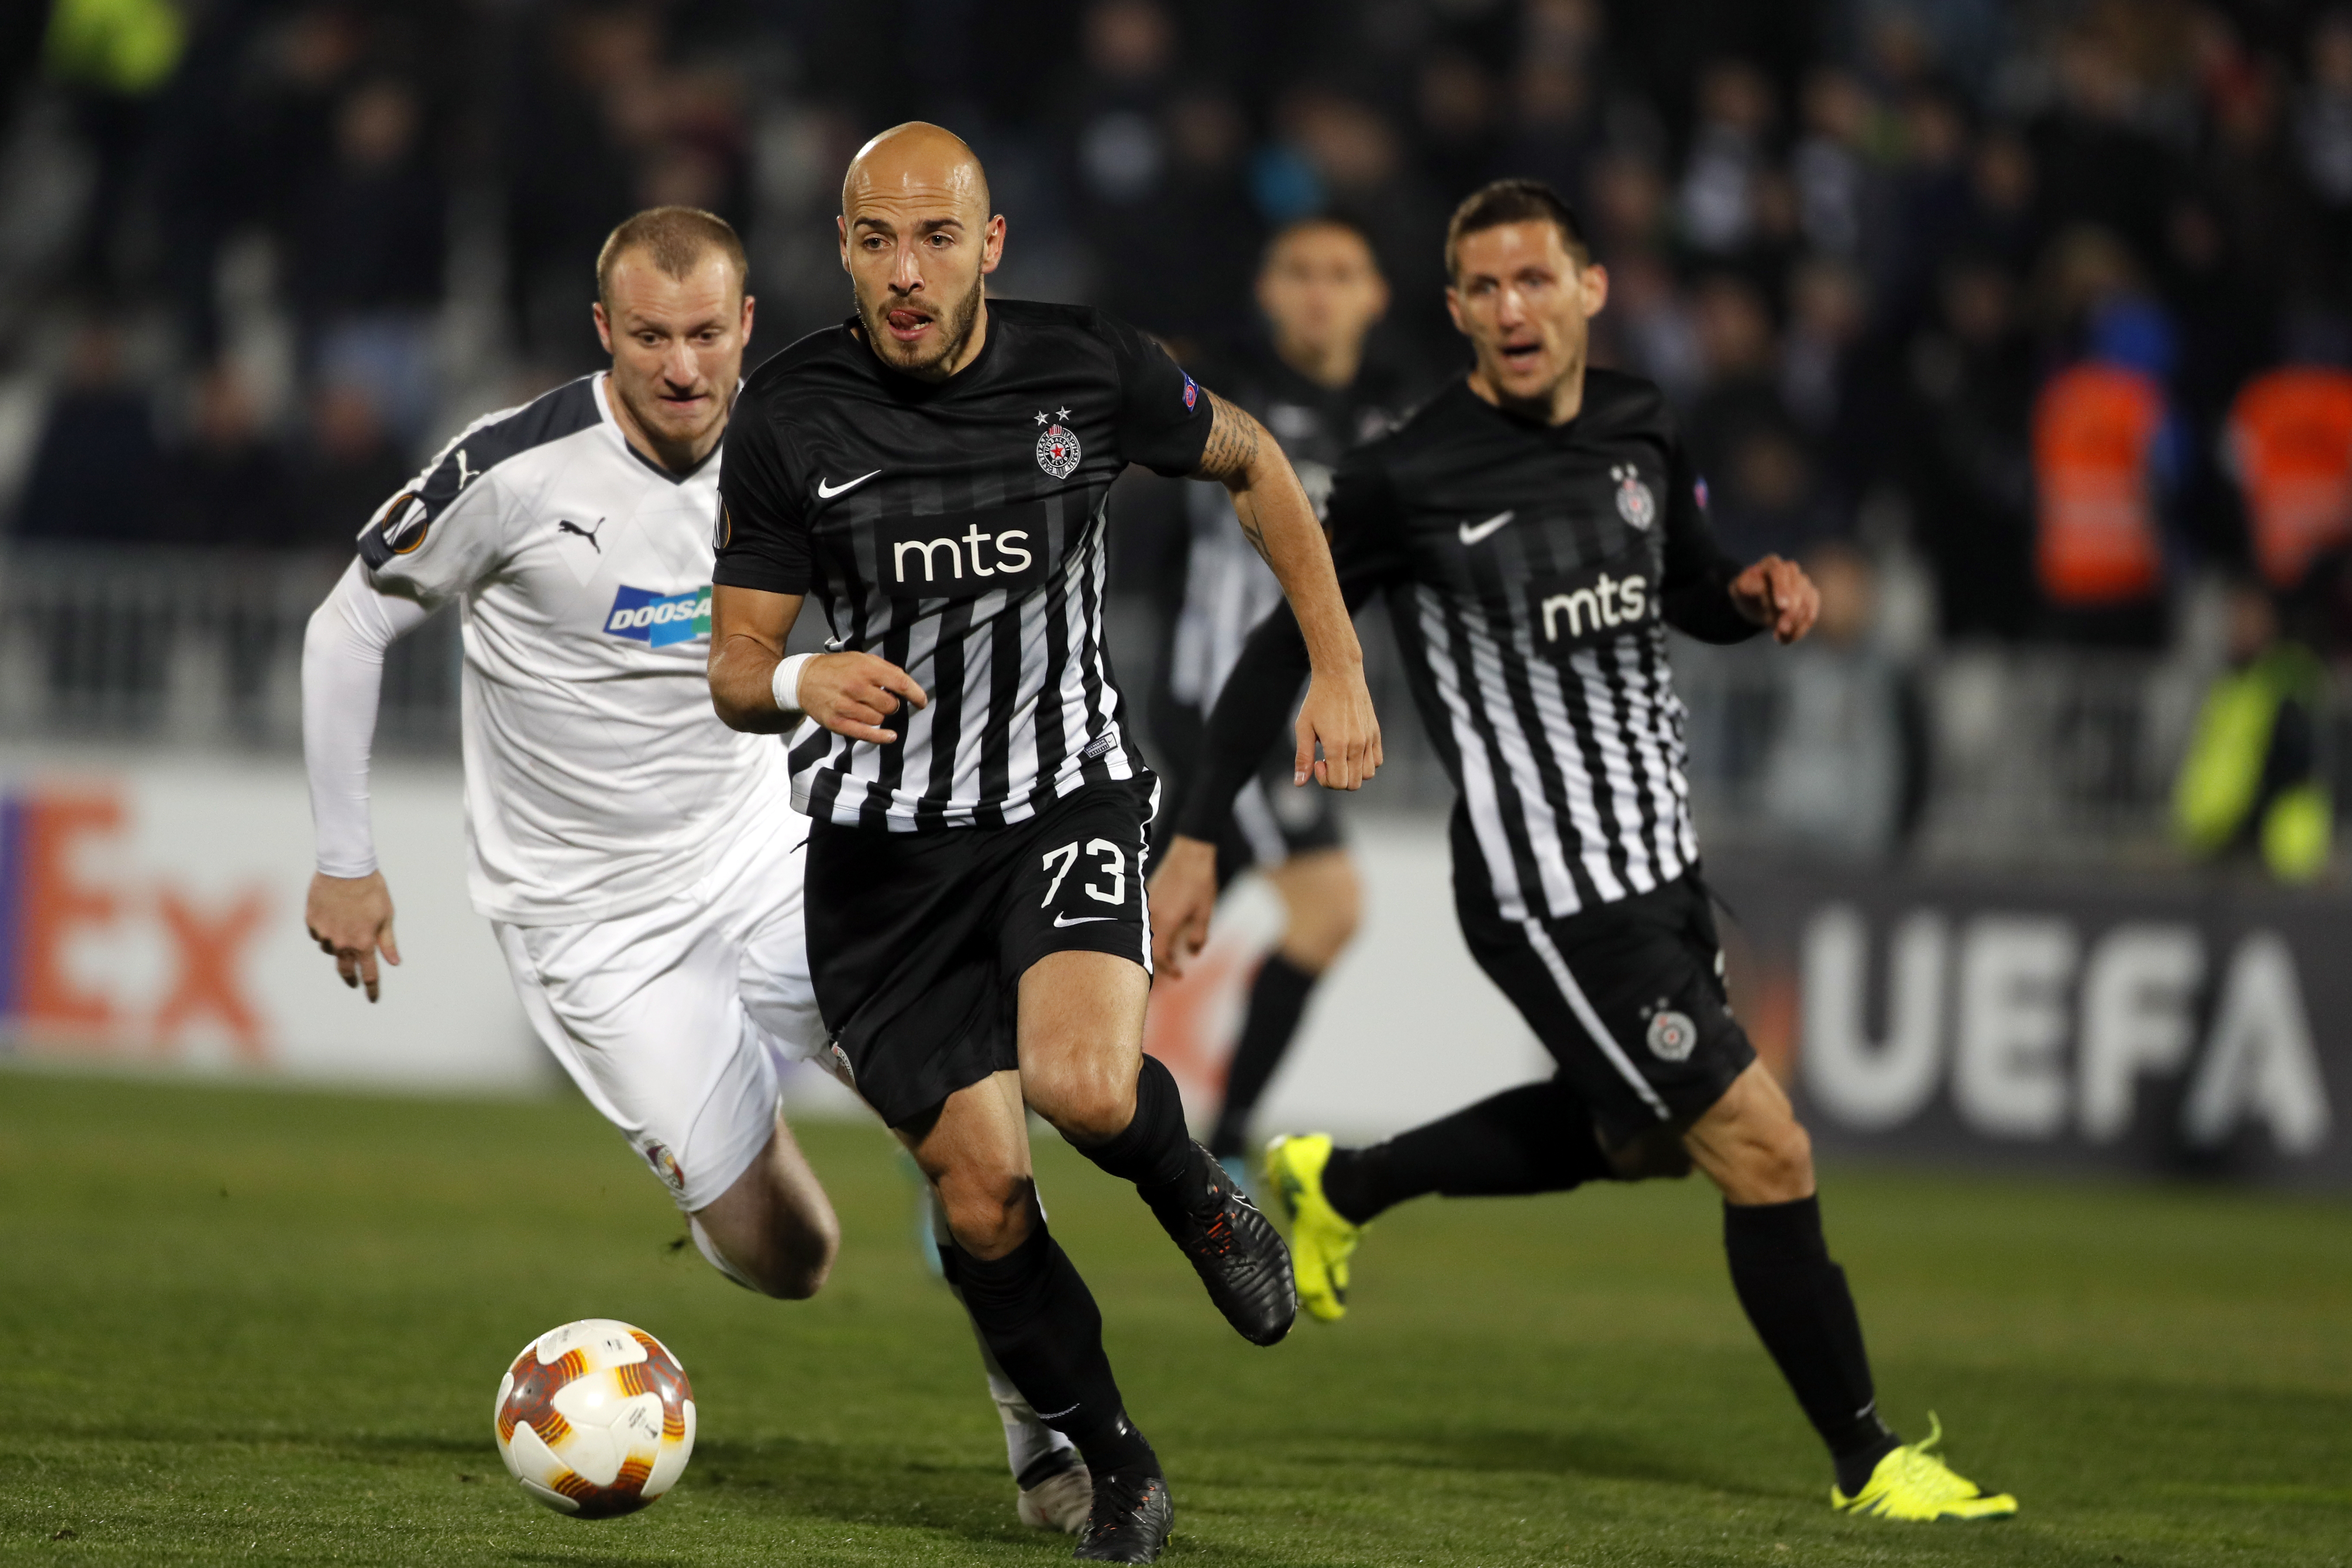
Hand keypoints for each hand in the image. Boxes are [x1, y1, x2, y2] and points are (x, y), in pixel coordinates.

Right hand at [306, 871, 398, 1002]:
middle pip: (345, 969)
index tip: (373, 999)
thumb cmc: (371, 890)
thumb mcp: (386, 916)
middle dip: (351, 978)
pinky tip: (332, 918)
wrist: (345, 868)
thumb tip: (394, 963)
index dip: (372, 988)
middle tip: (354, 982)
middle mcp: (341, 942)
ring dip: (338, 946)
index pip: (369, 974)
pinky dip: (325, 931)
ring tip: (345, 929)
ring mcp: (324, 933)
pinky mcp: (311, 922)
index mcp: (363, 942)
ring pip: (331, 949)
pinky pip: (318, 934)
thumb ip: (388, 943)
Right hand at [799, 651, 926, 742]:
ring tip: (868, 708)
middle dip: (891, 704)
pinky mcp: (837, 722)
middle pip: (891, 705)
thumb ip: (885, 670)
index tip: (922, 701)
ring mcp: (845, 706)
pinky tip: (891, 736)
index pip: (900, 683)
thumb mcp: (862, 659)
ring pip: (879, 719)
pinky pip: (866, 734)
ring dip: (879, 716)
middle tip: (881, 700)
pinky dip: (881, 737)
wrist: (803, 679)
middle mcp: (855, 687)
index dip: (916, 694)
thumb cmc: (838, 669)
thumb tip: (908, 686)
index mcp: (865, 668)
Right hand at [1147, 835, 1219, 974]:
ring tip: (1171, 953)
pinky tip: (1165, 934)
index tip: (1180, 975)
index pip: (1160, 955)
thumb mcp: (1205, 911)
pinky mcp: (1147, 898)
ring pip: (1145, 936)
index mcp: (1166, 921)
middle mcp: (1152, 915)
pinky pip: (1146, 923)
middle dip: (1160, 962)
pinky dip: (1154, 934)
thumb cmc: (1200, 881)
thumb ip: (1199, 936)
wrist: (1189, 851)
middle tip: (1174, 969)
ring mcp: (1147, 906)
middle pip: (1148, 948)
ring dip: (1156, 948)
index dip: (1168, 968)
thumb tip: (1193, 954)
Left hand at [1293, 665, 1381, 790]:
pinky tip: (1351, 750)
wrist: (1339, 676)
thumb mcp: (1303, 727)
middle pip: (1353, 784)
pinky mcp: (1376, 732)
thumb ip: (1303, 757)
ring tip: (1340, 756)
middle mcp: (1356, 744)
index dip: (1325, 780)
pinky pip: (1377, 760)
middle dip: (1337, 780)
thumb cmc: (1318, 701)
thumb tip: (1299, 783)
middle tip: (1326, 761)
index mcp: (1337, 745)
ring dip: (1352, 773)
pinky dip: (1365, 763)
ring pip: (1367, 775)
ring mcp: (1369, 739)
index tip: (1318, 762)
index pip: (1338, 783)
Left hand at [1729, 554, 1819, 644]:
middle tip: (1783, 629)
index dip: (1783, 589)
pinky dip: (1802, 627)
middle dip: (1792, 610)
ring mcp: (1802, 583)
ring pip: (1808, 600)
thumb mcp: (1738, 590)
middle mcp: (1790, 570)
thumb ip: (1746, 586)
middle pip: (1798, 586)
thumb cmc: (1745, 594)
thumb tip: (1762, 586)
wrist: (1754, 603)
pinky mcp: (1810, 597)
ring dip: (1797, 621)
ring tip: (1781, 637)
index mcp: (1771, 564)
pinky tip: (1788, 638)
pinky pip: (1811, 611)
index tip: (1782, 607)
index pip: (1780, 572)